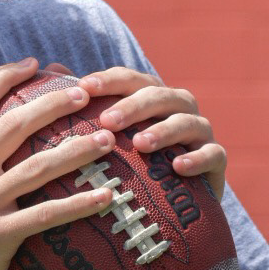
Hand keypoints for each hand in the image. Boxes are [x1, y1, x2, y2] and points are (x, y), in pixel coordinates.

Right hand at [0, 58, 117, 269]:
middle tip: (84, 93)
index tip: (34, 65)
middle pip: (12, 124)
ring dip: (76, 149)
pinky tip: (105, 196)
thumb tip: (6, 134)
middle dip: (51, 103)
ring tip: (106, 140)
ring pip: (35, 166)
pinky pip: (46, 214)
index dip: (4, 77)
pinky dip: (79, 204)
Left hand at [44, 63, 226, 202]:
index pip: (129, 79)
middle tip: (107, 121)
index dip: (108, 81)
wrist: (172, 203)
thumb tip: (51, 66)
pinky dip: (197, 158)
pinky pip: (213, 154)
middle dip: (133, 106)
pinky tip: (177, 167)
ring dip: (164, 130)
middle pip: (159, 96)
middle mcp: (178, 106)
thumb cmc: (131, 159)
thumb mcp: (107, 131)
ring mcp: (200, 131)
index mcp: (150, 94)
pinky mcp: (217, 160)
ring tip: (140, 144)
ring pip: (187, 122)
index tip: (83, 88)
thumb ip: (84, 101)